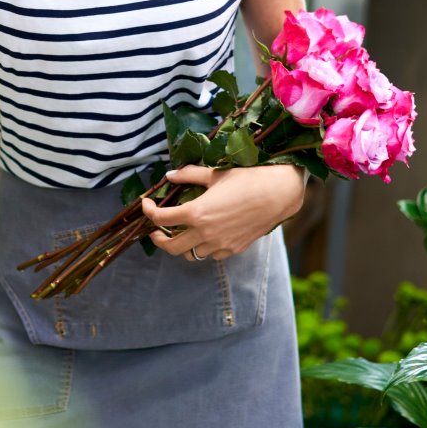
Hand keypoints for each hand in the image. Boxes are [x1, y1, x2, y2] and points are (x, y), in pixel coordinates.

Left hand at [140, 164, 304, 261]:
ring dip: (183, 244)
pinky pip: (211, 254)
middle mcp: (205, 233)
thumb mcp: (214, 174)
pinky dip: (204, 247)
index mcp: (196, 213)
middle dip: (159, 239)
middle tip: (156, 230)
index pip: (161, 219)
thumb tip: (170, 176)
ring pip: (192, 253)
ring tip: (182, 231)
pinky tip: (207, 234)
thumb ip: (188, 175)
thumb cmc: (247, 179)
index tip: (146, 205)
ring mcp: (220, 244)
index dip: (148, 211)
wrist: (279, 193)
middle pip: (171, 247)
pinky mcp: (234, 248)